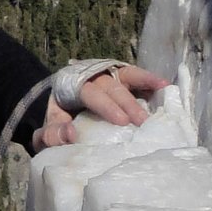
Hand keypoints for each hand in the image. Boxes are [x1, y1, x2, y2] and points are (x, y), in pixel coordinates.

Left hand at [34, 64, 168, 148]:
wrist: (58, 110)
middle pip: (111, 87)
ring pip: (125, 77)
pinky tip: (164, 85)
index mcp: (70, 86)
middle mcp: (90, 76)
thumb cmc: (56, 123)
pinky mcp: (119, 79)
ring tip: (162, 91)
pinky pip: (134, 77)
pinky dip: (148, 80)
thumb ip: (53, 135)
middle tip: (142, 122)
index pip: (89, 92)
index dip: (105, 106)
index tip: (121, 121)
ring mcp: (106, 75)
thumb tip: (71, 135)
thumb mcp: (47, 131)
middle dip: (128, 103)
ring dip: (144, 84)